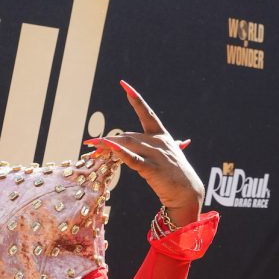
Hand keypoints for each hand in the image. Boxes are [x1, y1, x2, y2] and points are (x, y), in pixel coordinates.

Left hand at [84, 80, 204, 225]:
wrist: (188, 193)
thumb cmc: (179, 176)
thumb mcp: (174, 157)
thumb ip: (173, 147)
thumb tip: (183, 141)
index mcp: (162, 136)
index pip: (147, 112)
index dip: (135, 98)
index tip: (123, 85)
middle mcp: (158, 142)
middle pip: (127, 135)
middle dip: (107, 140)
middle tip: (90, 144)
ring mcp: (155, 155)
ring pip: (126, 144)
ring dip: (106, 144)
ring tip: (90, 146)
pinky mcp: (152, 169)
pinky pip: (132, 159)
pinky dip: (120, 152)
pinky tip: (109, 147)